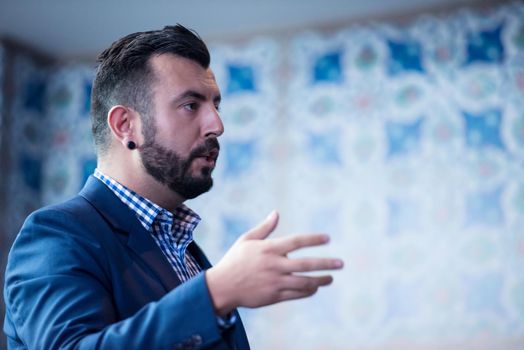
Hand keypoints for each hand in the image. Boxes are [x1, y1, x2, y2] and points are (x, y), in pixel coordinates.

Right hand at [205, 211, 343, 315]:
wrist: (222, 287)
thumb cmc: (234, 260)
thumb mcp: (246, 240)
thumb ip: (264, 228)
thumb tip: (276, 213)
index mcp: (268, 249)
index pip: (297, 242)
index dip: (313, 239)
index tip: (327, 239)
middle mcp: (274, 265)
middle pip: (306, 264)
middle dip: (326, 263)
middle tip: (340, 263)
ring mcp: (275, 282)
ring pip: (304, 282)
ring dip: (320, 280)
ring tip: (330, 278)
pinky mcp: (274, 296)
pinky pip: (296, 294)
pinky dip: (308, 291)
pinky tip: (315, 287)